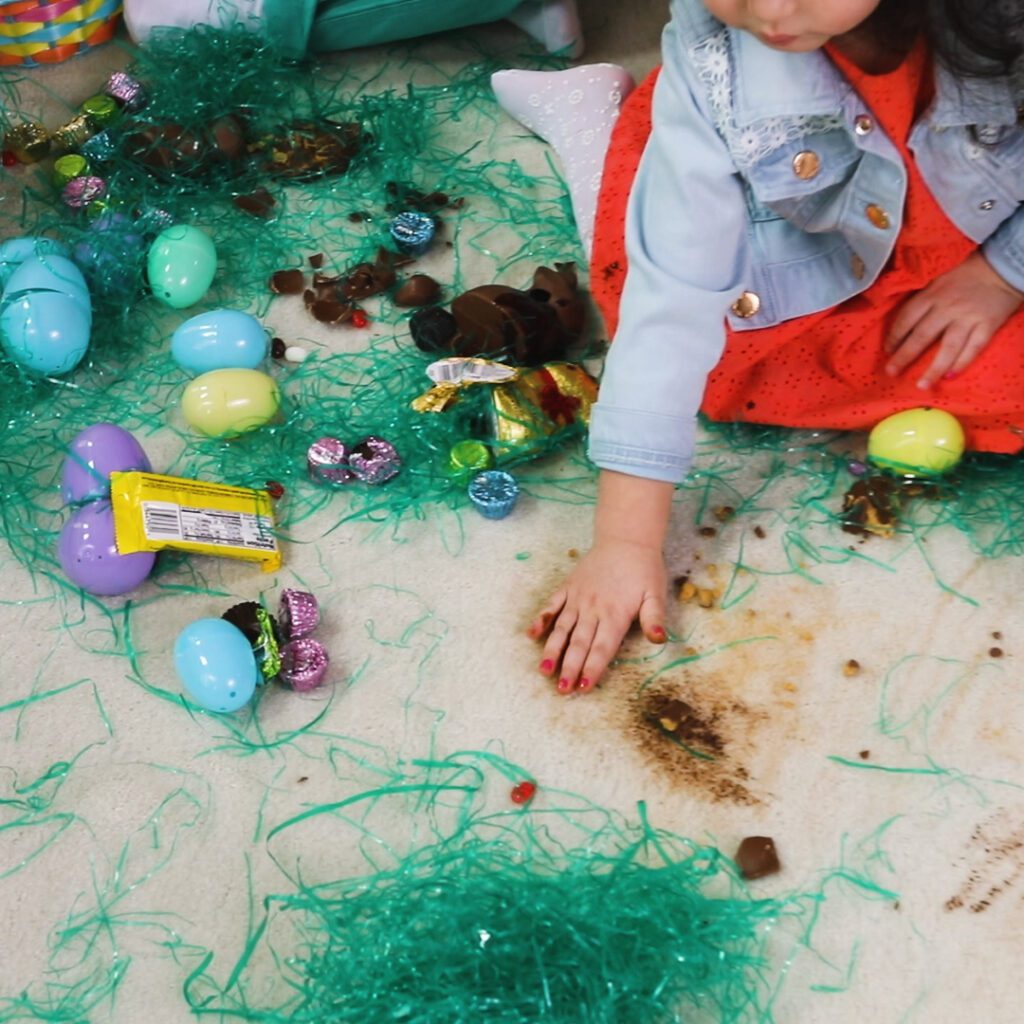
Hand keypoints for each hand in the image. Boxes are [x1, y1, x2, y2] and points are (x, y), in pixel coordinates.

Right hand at [528, 538, 667, 694]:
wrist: (626, 539)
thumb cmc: (644, 569)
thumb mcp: (656, 594)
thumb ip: (654, 618)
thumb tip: (659, 640)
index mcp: (615, 614)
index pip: (602, 648)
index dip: (593, 668)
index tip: (583, 687)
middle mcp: (593, 609)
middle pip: (579, 643)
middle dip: (570, 668)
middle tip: (562, 690)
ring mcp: (578, 598)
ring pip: (562, 629)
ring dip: (552, 650)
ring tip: (543, 671)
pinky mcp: (569, 587)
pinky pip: (552, 606)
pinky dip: (541, 620)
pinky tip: (531, 635)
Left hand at [884, 251, 1022, 388]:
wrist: (1002, 268)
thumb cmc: (964, 277)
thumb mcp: (937, 284)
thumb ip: (923, 303)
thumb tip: (903, 327)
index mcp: (931, 296)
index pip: (906, 319)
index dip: (894, 337)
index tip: (887, 351)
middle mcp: (947, 308)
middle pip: (922, 336)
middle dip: (904, 356)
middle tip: (891, 372)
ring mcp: (968, 318)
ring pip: (948, 348)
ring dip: (933, 369)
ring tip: (922, 385)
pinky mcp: (987, 325)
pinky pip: (973, 348)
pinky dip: (962, 363)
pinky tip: (950, 376)